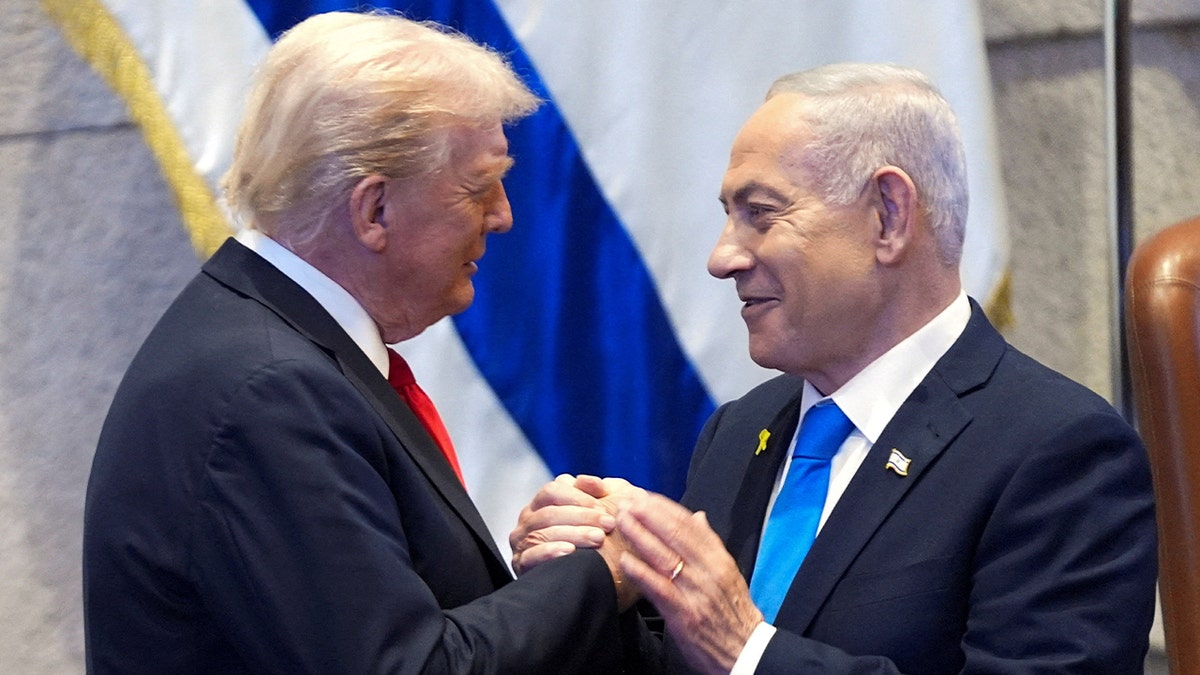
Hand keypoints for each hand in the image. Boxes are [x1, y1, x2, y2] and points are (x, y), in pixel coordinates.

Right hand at [509, 475, 644, 610]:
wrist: (599, 575)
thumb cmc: (599, 536)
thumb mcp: (601, 508)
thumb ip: (596, 490)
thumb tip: (586, 480)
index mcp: (542, 502)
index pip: (552, 491)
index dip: (578, 497)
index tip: (604, 507)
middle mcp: (528, 520)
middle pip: (549, 512)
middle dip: (582, 517)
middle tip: (608, 524)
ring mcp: (522, 542)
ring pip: (542, 533)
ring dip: (573, 534)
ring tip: (598, 538)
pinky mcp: (521, 564)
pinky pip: (530, 556)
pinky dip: (550, 552)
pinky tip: (570, 551)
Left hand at [618, 492, 762, 674]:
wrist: (745, 651)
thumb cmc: (732, 612)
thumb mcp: (728, 572)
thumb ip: (710, 544)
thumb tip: (698, 516)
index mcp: (719, 559)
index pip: (689, 525)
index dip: (664, 508)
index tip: (645, 496)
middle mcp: (709, 571)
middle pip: (675, 535)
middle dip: (648, 515)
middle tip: (627, 501)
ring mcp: (697, 592)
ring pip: (665, 557)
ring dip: (640, 536)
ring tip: (622, 521)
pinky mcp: (685, 615)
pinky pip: (659, 589)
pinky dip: (641, 573)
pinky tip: (625, 560)